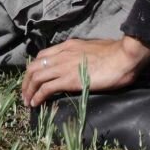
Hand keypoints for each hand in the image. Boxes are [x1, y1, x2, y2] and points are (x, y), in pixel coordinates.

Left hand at [21, 35, 149, 106]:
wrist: (124, 56)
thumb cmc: (116, 54)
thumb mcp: (93, 50)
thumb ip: (82, 55)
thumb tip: (81, 64)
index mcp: (68, 46)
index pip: (42, 55)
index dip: (35, 68)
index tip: (34, 79)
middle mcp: (62, 55)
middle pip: (34, 67)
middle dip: (26, 81)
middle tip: (25, 93)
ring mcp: (64, 67)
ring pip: (36, 77)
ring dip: (28, 90)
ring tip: (27, 101)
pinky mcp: (69, 80)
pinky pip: (46, 88)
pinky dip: (37, 96)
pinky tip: (35, 103)